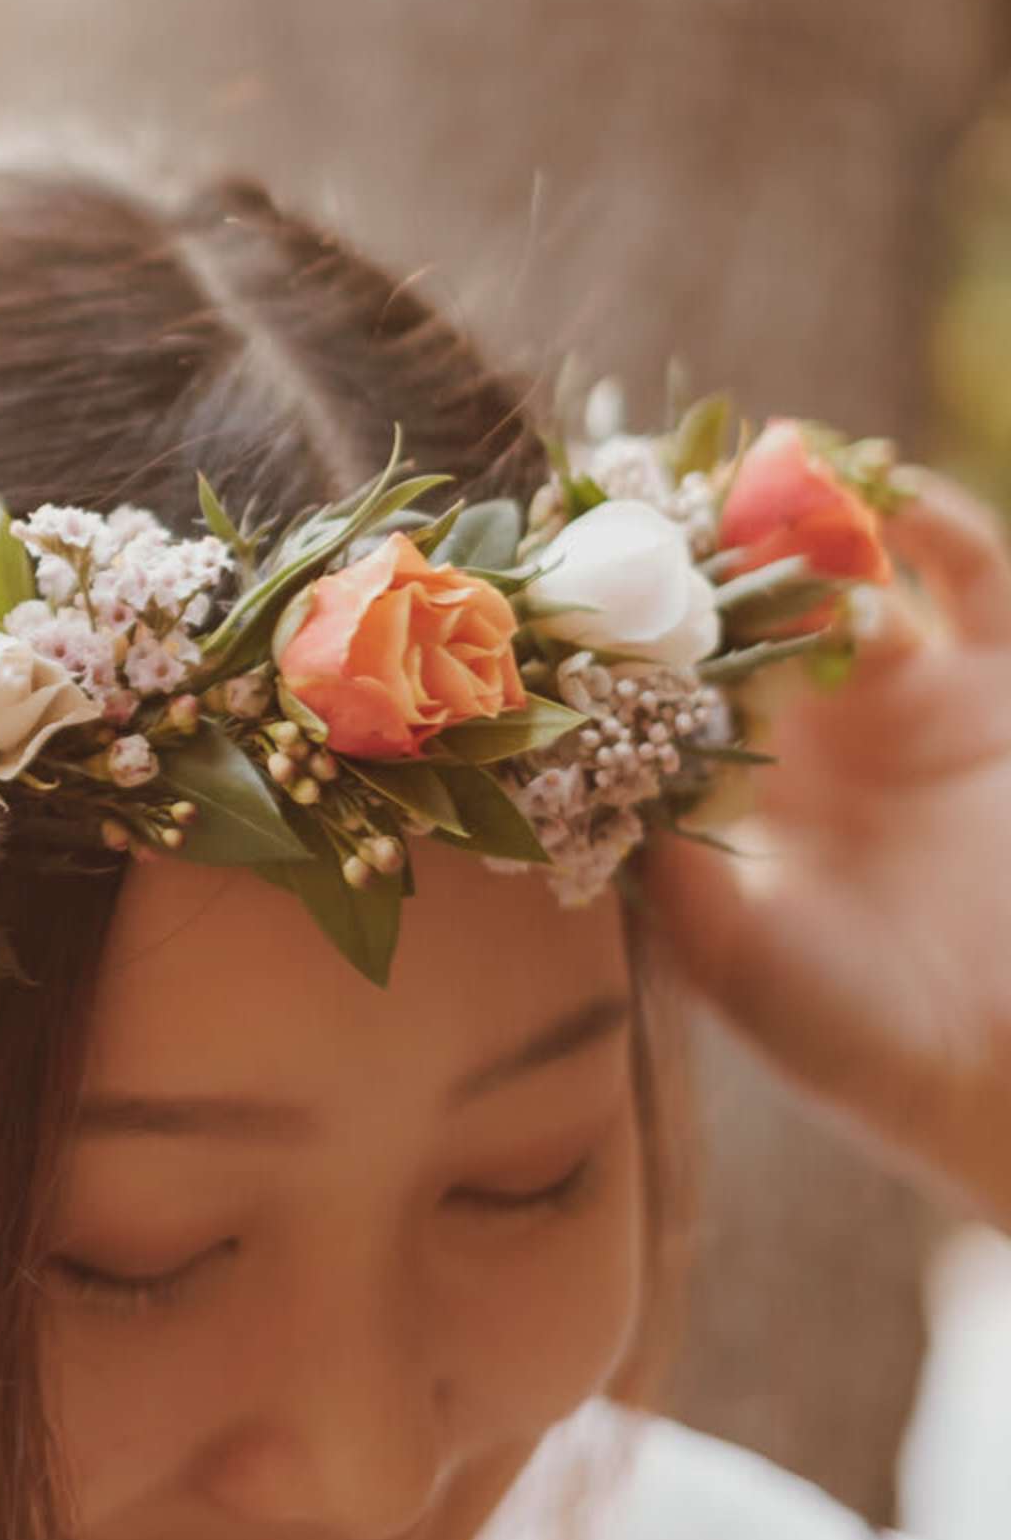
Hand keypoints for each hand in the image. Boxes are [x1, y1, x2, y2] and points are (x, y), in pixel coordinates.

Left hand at [640, 467, 1010, 1231]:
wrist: (1003, 1074)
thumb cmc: (853, 1034)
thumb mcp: (725, 950)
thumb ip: (660, 859)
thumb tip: (580, 775)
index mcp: (725, 774)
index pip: (663, 662)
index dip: (627, 606)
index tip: (572, 541)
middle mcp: (804, 724)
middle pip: (743, 594)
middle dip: (705, 537)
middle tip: (658, 470)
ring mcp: (900, 697)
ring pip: (842, 567)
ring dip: (803, 512)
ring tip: (762, 465)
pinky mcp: (991, 690)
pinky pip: (967, 578)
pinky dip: (929, 521)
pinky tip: (880, 487)